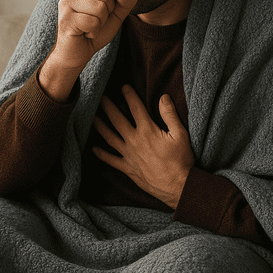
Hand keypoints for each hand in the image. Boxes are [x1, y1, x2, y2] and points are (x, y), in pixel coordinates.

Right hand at [40, 0, 136, 101]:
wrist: (77, 53)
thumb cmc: (94, 31)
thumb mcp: (115, 14)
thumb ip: (125, 1)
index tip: (101, 10)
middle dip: (107, 11)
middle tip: (95, 20)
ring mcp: (65, 3)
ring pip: (100, 8)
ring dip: (100, 23)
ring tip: (89, 27)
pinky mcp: (65, 19)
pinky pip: (93, 22)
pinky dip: (93, 32)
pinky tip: (84, 33)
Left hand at [92, 85, 194, 208]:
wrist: (179, 186)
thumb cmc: (181, 160)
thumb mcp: (180, 134)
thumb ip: (170, 115)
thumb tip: (163, 97)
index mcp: (148, 130)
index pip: (135, 108)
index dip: (129, 95)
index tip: (123, 86)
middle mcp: (135, 141)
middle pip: (117, 120)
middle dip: (108, 107)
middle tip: (100, 96)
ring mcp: (129, 155)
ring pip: (110, 137)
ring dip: (100, 126)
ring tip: (91, 116)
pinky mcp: (128, 168)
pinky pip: (111, 160)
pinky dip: (102, 154)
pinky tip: (93, 148)